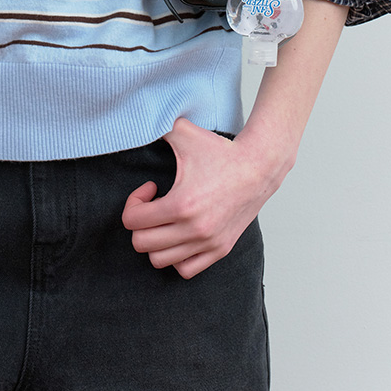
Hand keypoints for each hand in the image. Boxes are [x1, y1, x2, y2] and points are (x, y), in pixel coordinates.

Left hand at [123, 120, 257, 277]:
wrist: (257, 167)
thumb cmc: (221, 152)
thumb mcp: (184, 132)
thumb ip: (156, 126)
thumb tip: (139, 120)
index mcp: (180, 205)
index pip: (133, 221)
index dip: (133, 202)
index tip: (149, 188)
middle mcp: (193, 230)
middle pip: (141, 244)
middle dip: (140, 223)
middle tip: (153, 205)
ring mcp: (206, 243)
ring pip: (160, 261)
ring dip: (156, 241)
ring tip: (166, 219)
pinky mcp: (219, 250)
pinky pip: (185, 270)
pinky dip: (176, 257)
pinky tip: (180, 234)